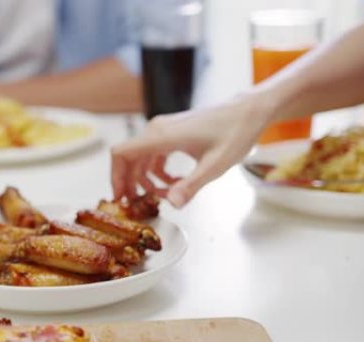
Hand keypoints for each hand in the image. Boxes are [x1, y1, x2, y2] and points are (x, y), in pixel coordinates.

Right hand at [111, 97, 272, 207]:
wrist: (248, 112)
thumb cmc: (235, 133)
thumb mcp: (215, 166)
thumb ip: (191, 186)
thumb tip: (172, 204)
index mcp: (162, 136)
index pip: (121, 153)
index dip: (115, 177)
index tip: (120, 199)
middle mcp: (157, 130)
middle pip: (127, 158)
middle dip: (130, 184)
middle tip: (139, 206)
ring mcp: (163, 130)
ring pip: (140, 158)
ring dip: (146, 180)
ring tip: (163, 197)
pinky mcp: (171, 133)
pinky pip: (153, 155)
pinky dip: (157, 172)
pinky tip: (174, 183)